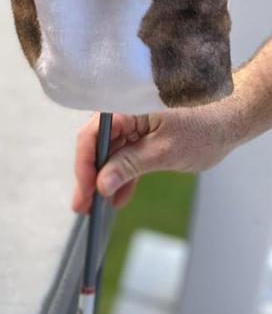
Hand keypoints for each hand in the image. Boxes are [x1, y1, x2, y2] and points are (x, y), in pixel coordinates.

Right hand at [71, 102, 239, 213]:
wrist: (230, 121)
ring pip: (109, 154)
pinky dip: (122, 176)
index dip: (85, 166)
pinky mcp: (141, 134)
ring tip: (95, 206)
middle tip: (83, 205)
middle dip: (90, 177)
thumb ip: (129, 166)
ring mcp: (132, 124)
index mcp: (124, 108)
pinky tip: (117, 196)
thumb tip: (102, 184)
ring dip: (103, 179)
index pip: (92, 136)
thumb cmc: (204, 127)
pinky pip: (124, 156)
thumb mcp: (164, 152)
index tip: (85, 191)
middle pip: (96, 146)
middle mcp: (123, 113)